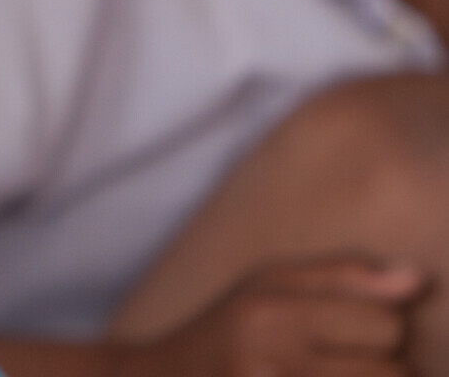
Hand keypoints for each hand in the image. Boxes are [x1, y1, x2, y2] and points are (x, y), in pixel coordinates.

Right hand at [112, 256, 425, 376]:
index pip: (385, 325)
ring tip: (327, 375)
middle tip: (334, 362)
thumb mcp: (268, 282)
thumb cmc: (224, 329)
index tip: (349, 332)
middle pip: (390, 373)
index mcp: (272, 311)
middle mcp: (271, 360)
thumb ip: (342, 275)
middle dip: (376, 368)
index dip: (379, 329)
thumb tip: (418, 279)